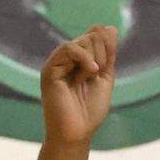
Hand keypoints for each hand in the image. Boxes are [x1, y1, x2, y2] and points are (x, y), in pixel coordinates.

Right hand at [39, 25, 117, 145]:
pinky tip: (91, 71)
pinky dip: (85, 57)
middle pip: (90, 35)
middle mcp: (67, 60)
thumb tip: (110, 27)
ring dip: (95, 55)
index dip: (107, 41)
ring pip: (81, 40)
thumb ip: (108, 54)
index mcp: (80, 61)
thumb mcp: (105, 77)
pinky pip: (67, 49)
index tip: (109, 61)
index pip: (94, 34)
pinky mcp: (50, 70)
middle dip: (103, 51)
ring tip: (95, 73)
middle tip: (99, 72)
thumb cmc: (91, 109)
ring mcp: (58, 64)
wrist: (77, 131)